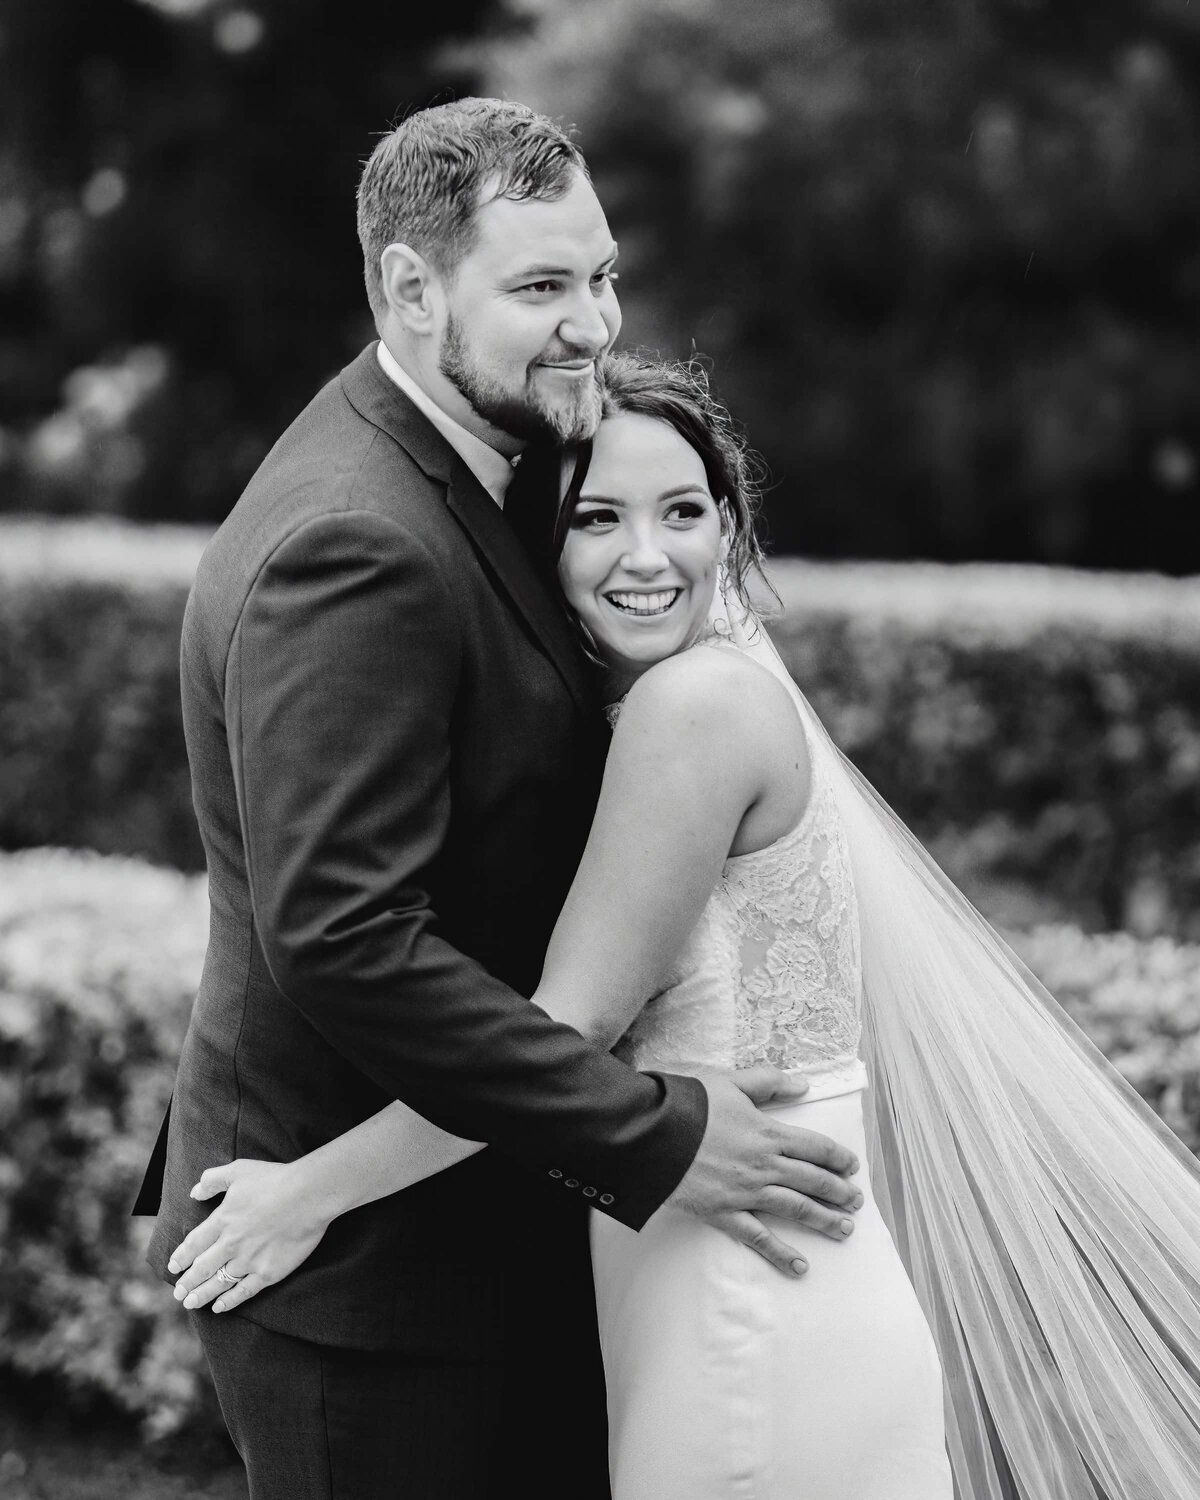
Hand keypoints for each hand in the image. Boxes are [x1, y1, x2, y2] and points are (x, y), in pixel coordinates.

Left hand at [166, 1158, 330, 1313]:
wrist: (310, 1195)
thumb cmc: (276, 1179)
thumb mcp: (239, 1170)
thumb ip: (213, 1180)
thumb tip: (194, 1192)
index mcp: (222, 1220)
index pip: (194, 1244)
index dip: (181, 1257)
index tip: (173, 1267)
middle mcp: (231, 1244)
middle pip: (202, 1268)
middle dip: (187, 1282)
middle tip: (177, 1293)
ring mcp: (249, 1260)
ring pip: (218, 1283)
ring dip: (201, 1295)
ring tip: (190, 1303)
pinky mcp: (268, 1272)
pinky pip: (243, 1292)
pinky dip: (229, 1301)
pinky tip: (219, 1307)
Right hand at [667, 1065, 862, 1277]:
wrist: (652, 1134)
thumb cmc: (689, 1104)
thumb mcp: (730, 1082)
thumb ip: (768, 1082)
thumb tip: (802, 1086)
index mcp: (768, 1133)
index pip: (814, 1147)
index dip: (837, 1157)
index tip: (852, 1167)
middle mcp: (764, 1165)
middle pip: (812, 1180)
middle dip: (838, 1191)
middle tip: (856, 1201)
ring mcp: (746, 1192)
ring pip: (795, 1208)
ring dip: (823, 1219)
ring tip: (845, 1229)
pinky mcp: (725, 1213)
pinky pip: (758, 1237)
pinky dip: (781, 1253)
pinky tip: (800, 1266)